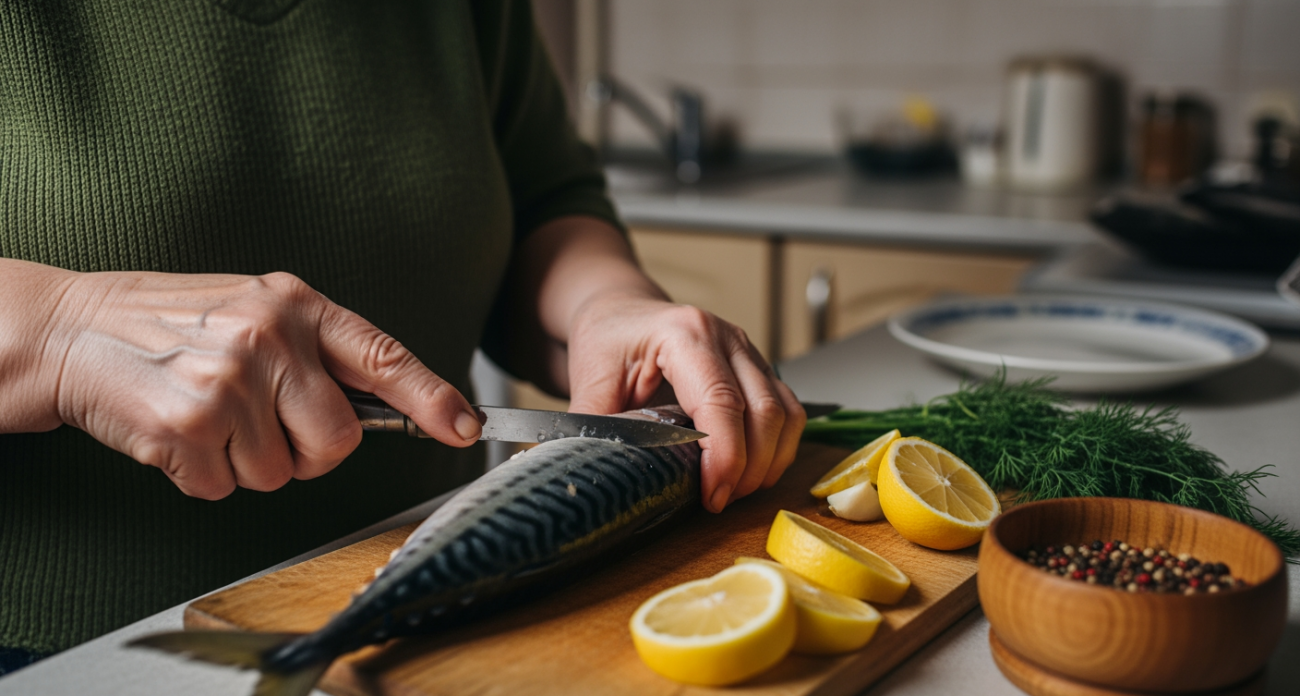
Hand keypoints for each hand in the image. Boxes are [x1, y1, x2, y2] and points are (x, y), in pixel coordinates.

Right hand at [37, 269, 479, 498]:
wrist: (73, 328)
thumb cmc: (173, 324)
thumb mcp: (256, 308)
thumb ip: (316, 350)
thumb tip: (388, 406)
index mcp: (296, 304)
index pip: (383, 355)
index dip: (431, 398)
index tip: (465, 429)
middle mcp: (269, 338)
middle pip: (338, 443)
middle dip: (305, 451)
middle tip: (259, 422)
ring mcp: (229, 383)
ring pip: (280, 475)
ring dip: (245, 463)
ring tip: (209, 417)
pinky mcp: (188, 427)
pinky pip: (225, 488)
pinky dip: (202, 474)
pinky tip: (179, 432)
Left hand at [565, 293, 805, 512]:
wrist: (621, 312)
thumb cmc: (607, 342)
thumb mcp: (589, 381)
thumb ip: (594, 427)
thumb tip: (597, 473)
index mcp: (684, 335)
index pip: (722, 401)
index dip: (725, 456)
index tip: (712, 496)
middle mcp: (726, 337)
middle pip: (763, 411)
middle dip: (749, 469)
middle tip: (719, 501)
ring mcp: (748, 350)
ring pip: (784, 413)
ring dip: (768, 462)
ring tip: (734, 490)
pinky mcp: (758, 367)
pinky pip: (789, 410)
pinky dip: (779, 448)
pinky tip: (753, 471)